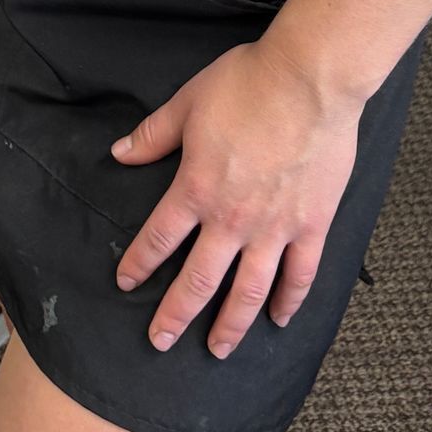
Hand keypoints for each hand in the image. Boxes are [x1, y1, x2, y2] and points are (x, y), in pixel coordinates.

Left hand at [109, 35, 364, 359]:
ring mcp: (275, 228)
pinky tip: (280, 320)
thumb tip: (119, 154)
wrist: (309, 81)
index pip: (159, 238)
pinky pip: (300, 275)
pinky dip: (290, 302)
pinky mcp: (312, 226)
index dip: (139, 264)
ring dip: (231, 325)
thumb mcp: (187, 103)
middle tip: (161, 341)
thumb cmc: (246, 84)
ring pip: (249, 291)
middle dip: (176, 314)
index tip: (126, 283)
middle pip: (199, 280)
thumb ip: (153, 135)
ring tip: (218, 351)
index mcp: (196, 189)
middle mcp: (232, 220)